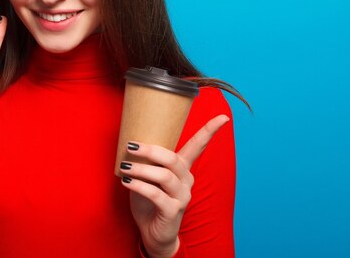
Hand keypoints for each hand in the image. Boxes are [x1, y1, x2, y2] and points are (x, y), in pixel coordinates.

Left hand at [120, 114, 230, 257]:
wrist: (153, 232)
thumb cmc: (149, 200)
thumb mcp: (147, 177)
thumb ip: (146, 161)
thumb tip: (130, 142)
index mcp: (182, 169)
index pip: (198, 146)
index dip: (210, 131)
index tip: (224, 116)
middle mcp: (186, 180)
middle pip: (173, 159)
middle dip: (151, 150)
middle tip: (131, 146)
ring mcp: (182, 196)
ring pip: (164, 175)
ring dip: (141, 169)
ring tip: (125, 167)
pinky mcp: (173, 210)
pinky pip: (156, 194)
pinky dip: (139, 186)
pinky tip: (127, 182)